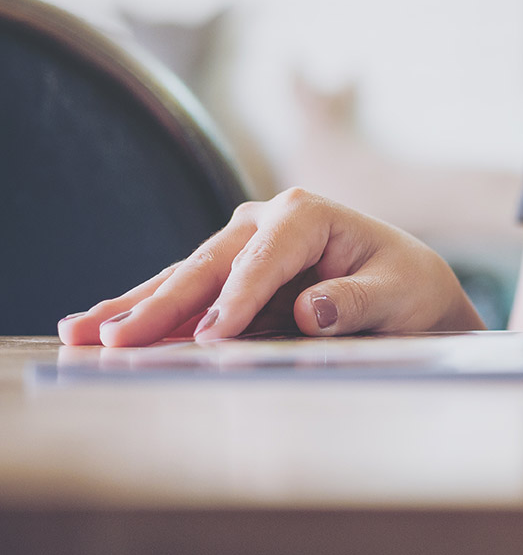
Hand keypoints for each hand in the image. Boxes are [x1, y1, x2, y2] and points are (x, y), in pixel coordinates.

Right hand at [57, 188, 485, 346]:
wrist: (408, 285)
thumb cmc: (406, 285)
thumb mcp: (397, 294)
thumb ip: (354, 302)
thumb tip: (309, 313)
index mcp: (306, 213)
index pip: (263, 260)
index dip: (236, 300)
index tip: (212, 337)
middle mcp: (263, 219)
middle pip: (207, 267)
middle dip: (162, 306)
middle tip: (118, 341)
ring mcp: (239, 243)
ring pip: (181, 279)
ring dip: (133, 309)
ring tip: (81, 335)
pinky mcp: (227, 271)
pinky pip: (181, 295)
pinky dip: (142, 312)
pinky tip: (97, 329)